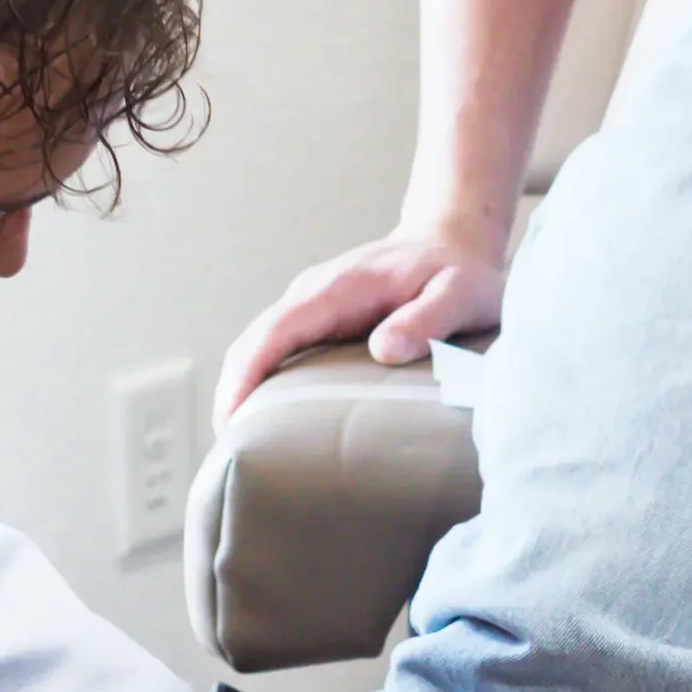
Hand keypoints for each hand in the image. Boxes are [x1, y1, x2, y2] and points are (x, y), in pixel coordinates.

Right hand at [214, 230, 508, 418]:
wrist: (450, 240)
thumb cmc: (460, 272)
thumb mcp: (461, 293)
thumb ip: (428, 319)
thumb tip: (383, 349)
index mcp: (341, 287)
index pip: (278, 329)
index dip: (248, 373)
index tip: (230, 417)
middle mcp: (314, 293)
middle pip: (253, 342)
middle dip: (233, 392)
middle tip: (230, 451)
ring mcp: (311, 305)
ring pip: (259, 347)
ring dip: (241, 390)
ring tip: (240, 446)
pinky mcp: (317, 319)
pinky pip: (276, 349)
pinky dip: (260, 382)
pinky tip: (264, 421)